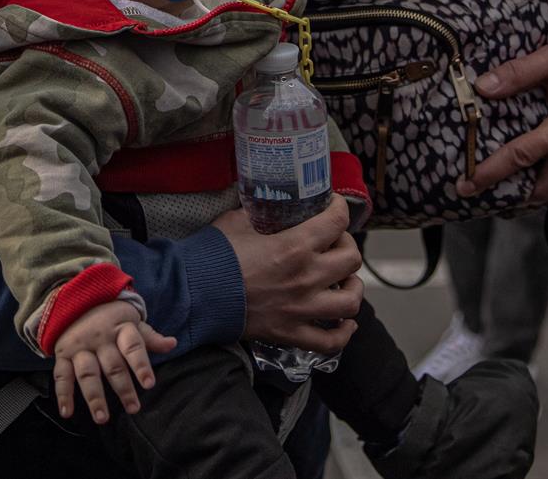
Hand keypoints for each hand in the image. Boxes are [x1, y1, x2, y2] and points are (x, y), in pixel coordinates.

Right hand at [50, 301, 176, 423]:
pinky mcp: (63, 354)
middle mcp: (99, 338)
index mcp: (120, 329)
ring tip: (102, 418)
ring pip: (87, 373)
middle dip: (123, 388)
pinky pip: (62, 375)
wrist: (74, 300)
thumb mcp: (131, 321)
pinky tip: (67, 413)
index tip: (149, 384)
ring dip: (94, 397)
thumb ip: (150, 337)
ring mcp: (79, 347)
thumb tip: (172, 343)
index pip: (133, 347)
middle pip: (112, 365)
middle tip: (133, 409)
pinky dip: (63, 394)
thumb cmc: (111, 317)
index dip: (141, 365)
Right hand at [214, 196, 363, 352]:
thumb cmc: (214, 255)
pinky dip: (344, 332)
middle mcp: (307, 277)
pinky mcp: (291, 333)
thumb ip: (261, 213)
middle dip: (346, 245)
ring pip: (351, 301)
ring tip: (344, 282)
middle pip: (352, 259)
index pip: (338, 221)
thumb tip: (270, 206)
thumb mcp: (238, 220)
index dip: (340, 208)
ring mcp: (302, 309)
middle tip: (333, 243)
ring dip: (353, 288)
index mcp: (295, 246)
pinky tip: (345, 322)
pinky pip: (332, 341)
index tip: (335, 206)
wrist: (194, 294)